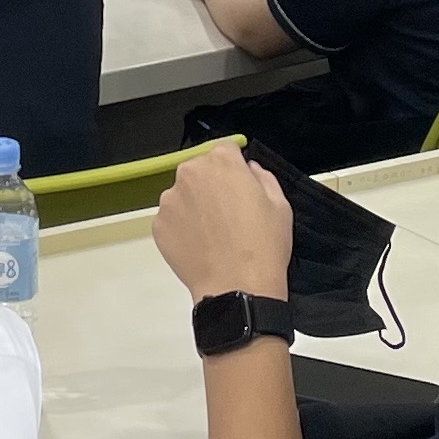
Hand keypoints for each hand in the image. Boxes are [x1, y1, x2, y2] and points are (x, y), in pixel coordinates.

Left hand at [152, 143, 295, 300]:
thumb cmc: (263, 246)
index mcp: (221, 162)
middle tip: (228, 214)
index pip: (224, 150)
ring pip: (183, 194)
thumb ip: (263, 177)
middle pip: (200, 170)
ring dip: (194, 205)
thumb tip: (248, 169)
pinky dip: (182, 228)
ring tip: (214, 234)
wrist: (238, 288)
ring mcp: (170, 200)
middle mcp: (190, 174)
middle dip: (212, 185)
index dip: (234, 168)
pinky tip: (200, 245)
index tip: (239, 186)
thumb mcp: (280, 205)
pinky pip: (171, 219)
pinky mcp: (158, 225)